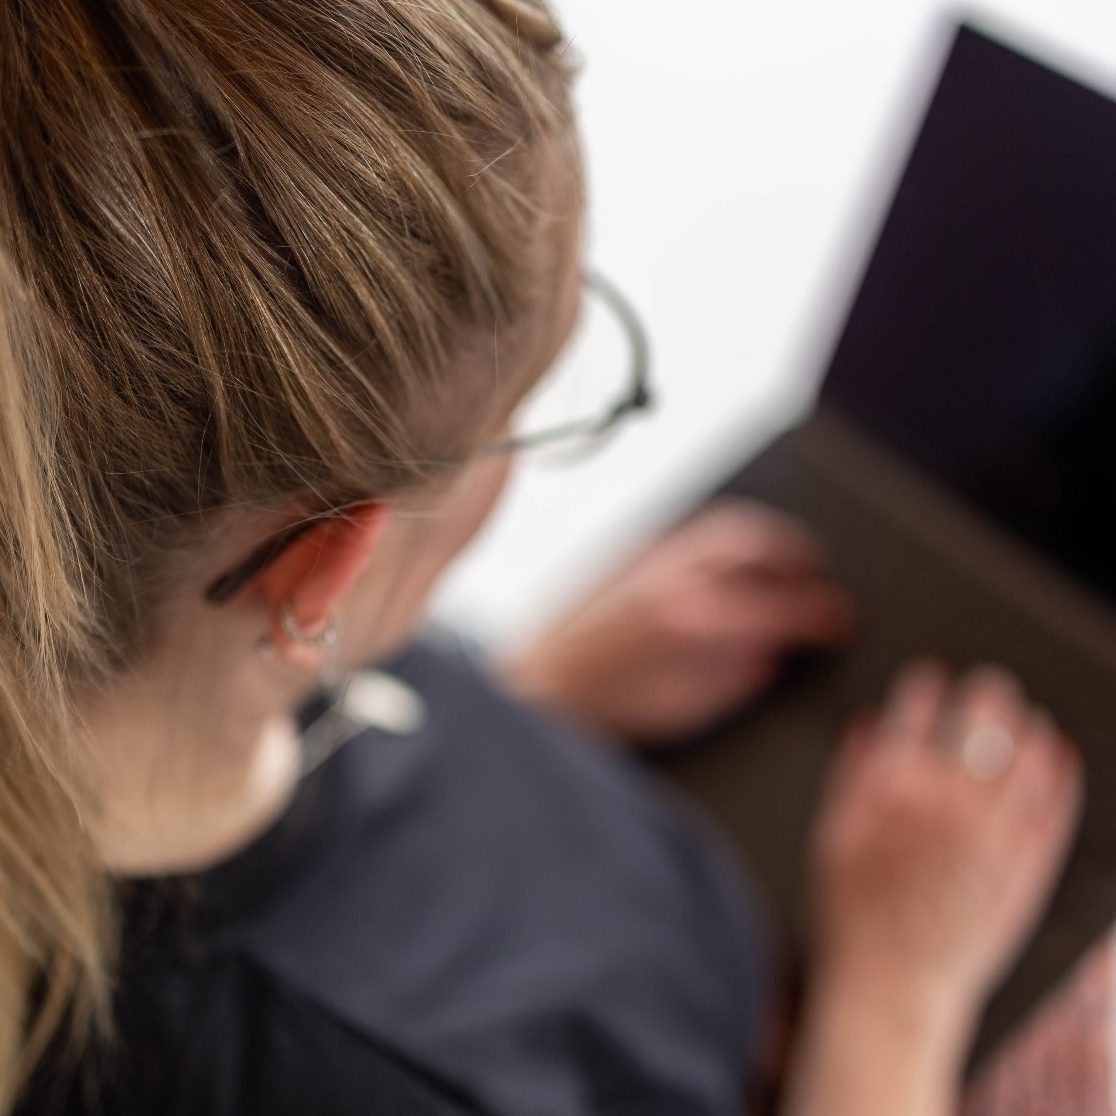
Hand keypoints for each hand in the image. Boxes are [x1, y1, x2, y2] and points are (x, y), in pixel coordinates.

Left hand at [500, 499, 856, 743]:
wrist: (545, 686)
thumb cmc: (605, 706)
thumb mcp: (689, 706)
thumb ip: (742, 675)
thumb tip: (778, 652)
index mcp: (696, 620)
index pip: (781, 603)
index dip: (823, 612)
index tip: (840, 621)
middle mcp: (675, 579)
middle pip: (760, 542)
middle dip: (802, 556)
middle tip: (819, 579)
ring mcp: (652, 559)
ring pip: (727, 526)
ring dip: (768, 539)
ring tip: (786, 563)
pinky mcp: (633, 553)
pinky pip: (694, 532)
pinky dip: (727, 543)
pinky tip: (733, 566)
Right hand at [810, 659, 1082, 1033]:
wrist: (891, 985)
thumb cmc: (850, 911)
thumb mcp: (828, 834)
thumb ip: (850, 773)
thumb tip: (869, 724)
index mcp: (890, 786)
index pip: (916, 707)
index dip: (925, 684)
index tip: (930, 677)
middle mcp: (946, 798)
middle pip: (980, 716)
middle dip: (984, 692)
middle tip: (987, 688)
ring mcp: (993, 831)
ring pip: (1026, 750)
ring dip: (1025, 725)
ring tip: (1024, 719)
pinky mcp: (1027, 865)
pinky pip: (1055, 802)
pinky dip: (1059, 772)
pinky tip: (1056, 757)